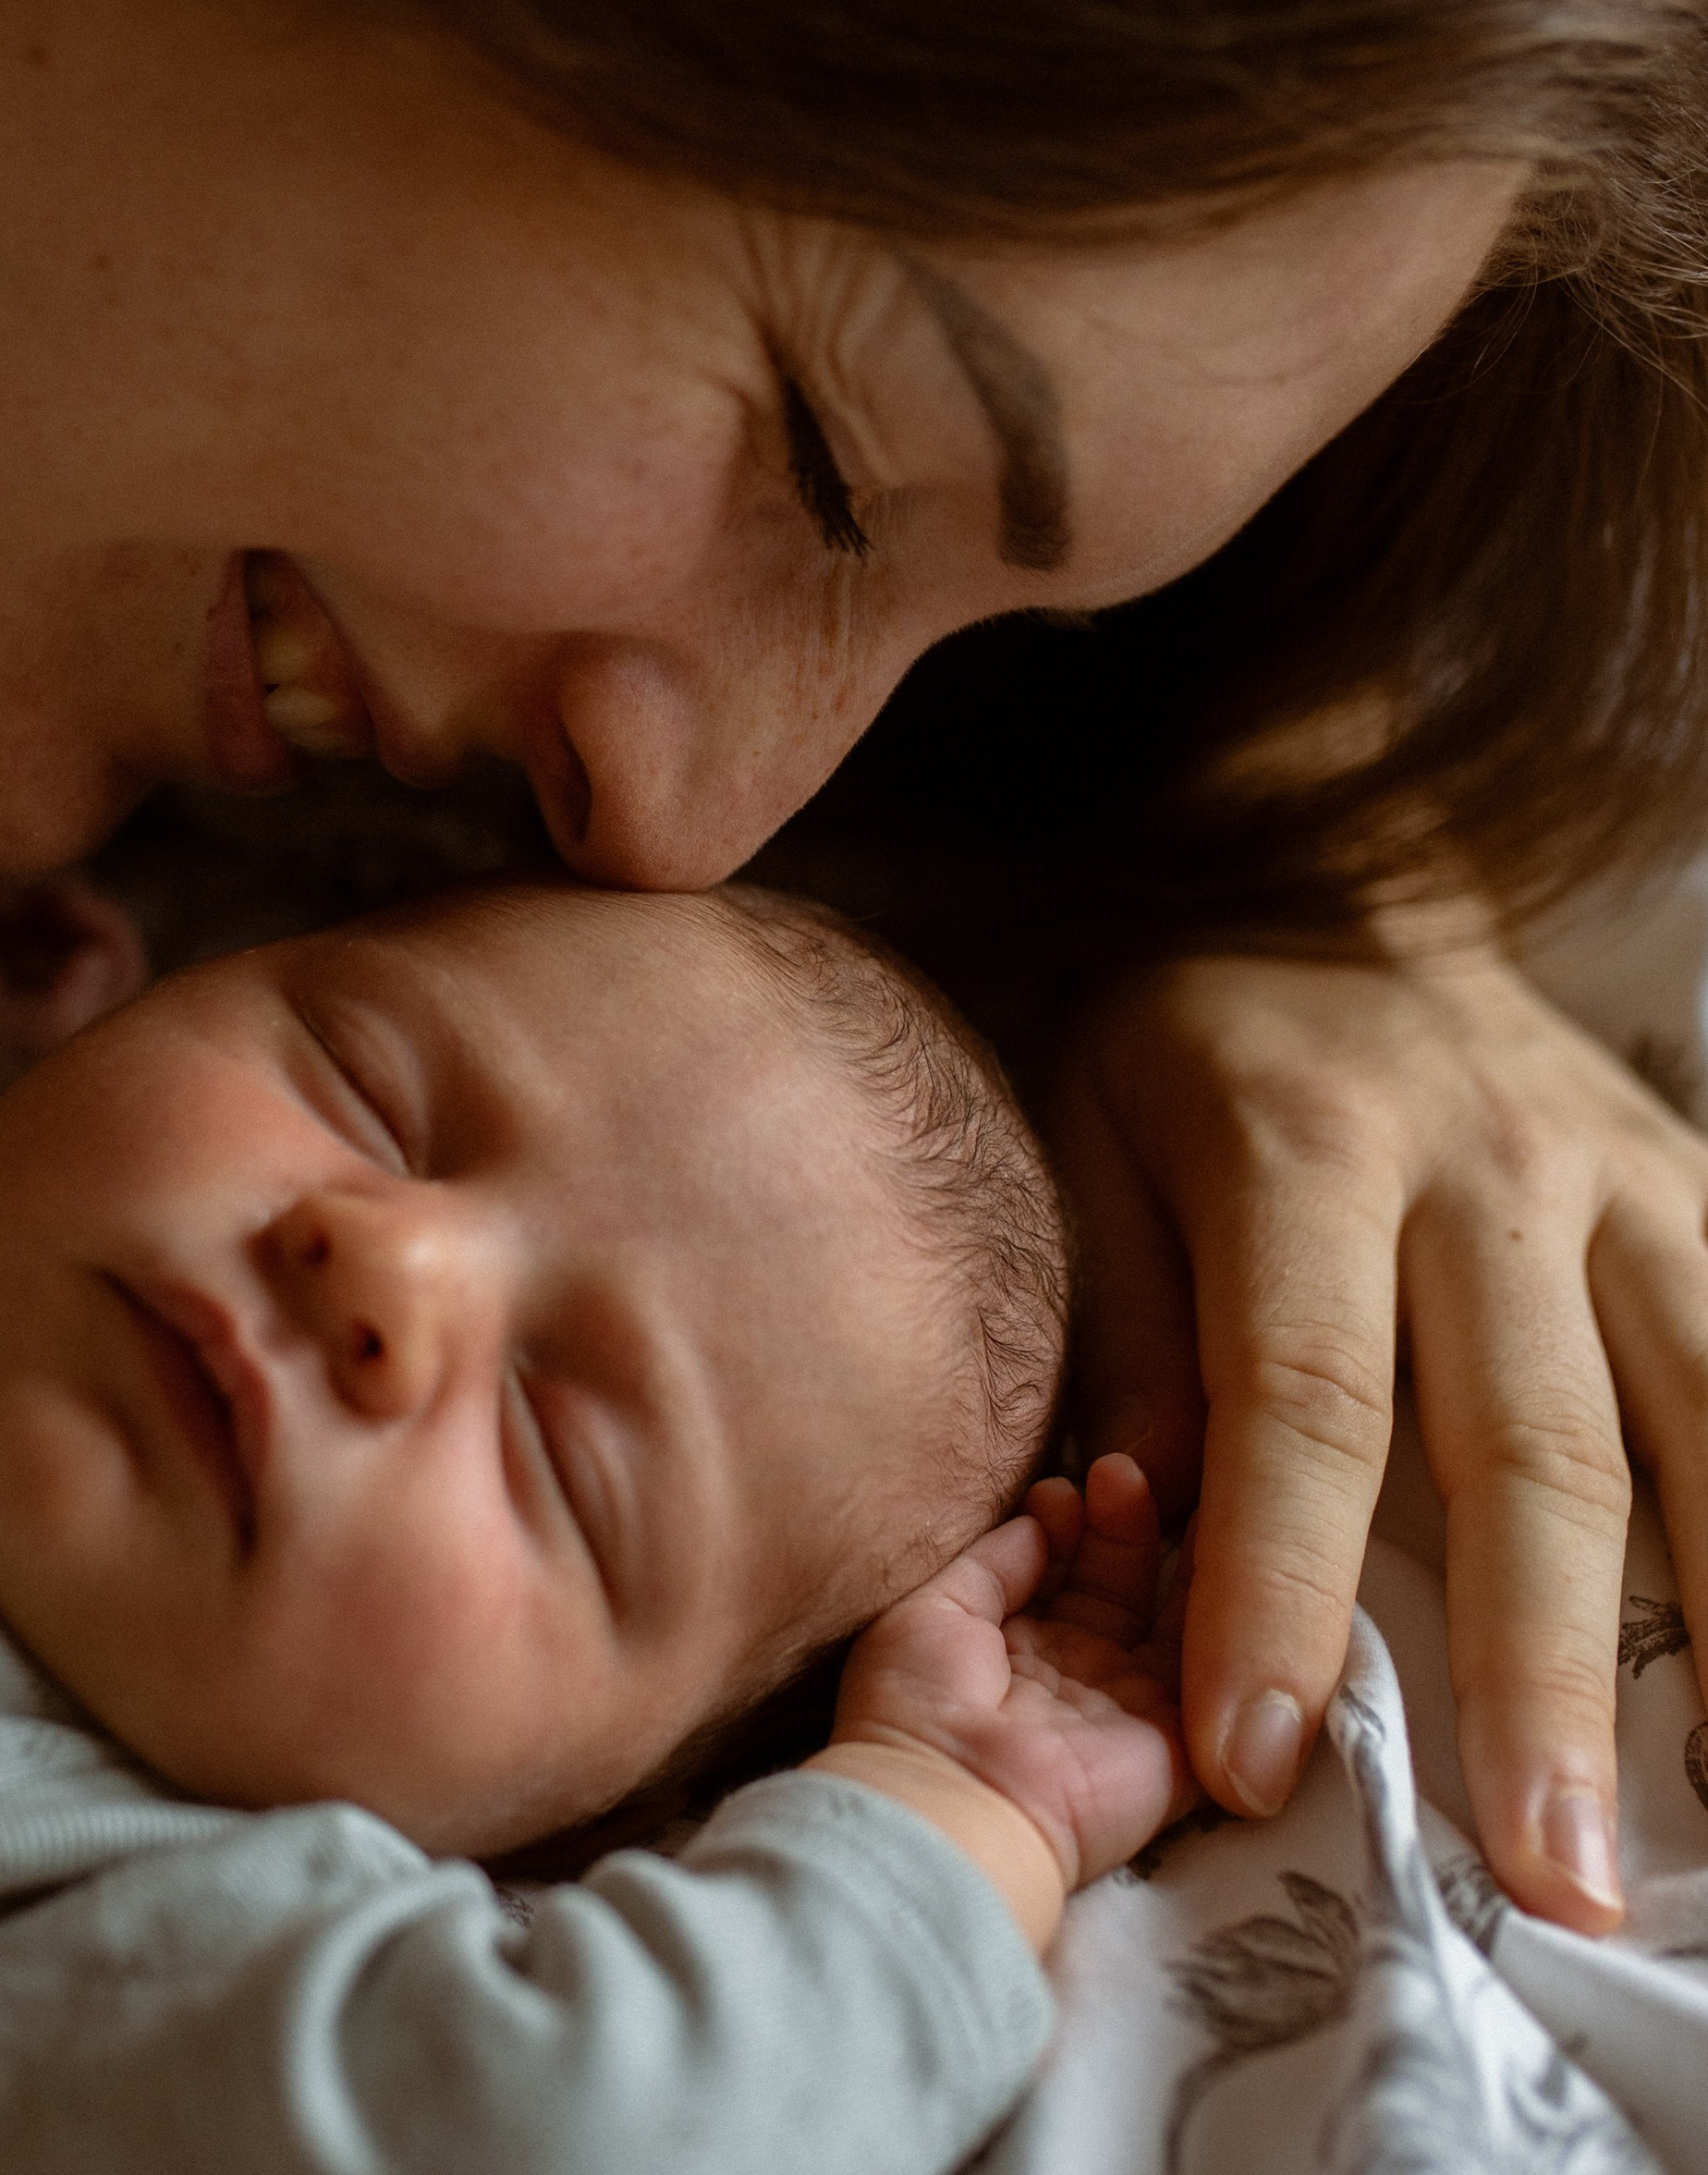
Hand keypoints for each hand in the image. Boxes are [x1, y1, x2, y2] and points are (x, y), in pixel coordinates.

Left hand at [813, 1457, 1196, 1944]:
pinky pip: (1215, 1677)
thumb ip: (995, 1559)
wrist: (946, 1800)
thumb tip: (1041, 1514)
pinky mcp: (1175, 1747)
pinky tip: (1215, 1549)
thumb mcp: (937, 1608)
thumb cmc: (918, 1707)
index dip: (1067, 1521)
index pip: (1061, 1568)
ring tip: (1146, 1489)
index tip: (1058, 1485)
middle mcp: (1077, 1672)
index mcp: (1017, 1645)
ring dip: (1166, 1554)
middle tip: (1115, 1470)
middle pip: (1118, 1582)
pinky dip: (1220, 1614)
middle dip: (1119, 1523)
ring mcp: (1128, 1707)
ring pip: (1170, 1618)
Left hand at [1058, 944, 1707, 1935]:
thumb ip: (1124, 1328)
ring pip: (1704, 1413)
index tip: (1259, 1761)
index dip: (1285, 1588)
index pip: (1304, 1402)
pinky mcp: (1697, 1183)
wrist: (1328, 858)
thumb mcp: (1087, 1136)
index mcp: (1305, 1147)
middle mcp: (1490, 1163)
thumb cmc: (1175, 1033)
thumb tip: (1149, 1542)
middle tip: (1548, 1874)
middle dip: (1540, 1674)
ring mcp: (1622, 1172)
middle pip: (1531, 1446)